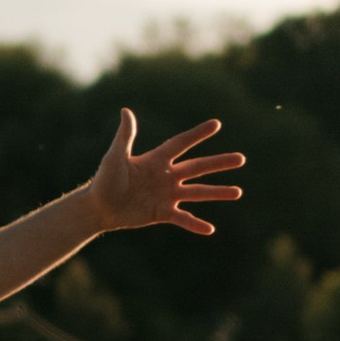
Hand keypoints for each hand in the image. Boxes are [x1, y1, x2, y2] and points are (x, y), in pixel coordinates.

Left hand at [89, 107, 243, 238]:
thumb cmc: (104, 180)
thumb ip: (125, 136)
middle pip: (197, 167)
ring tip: (238, 192)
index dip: (197, 134)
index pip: (181, 144)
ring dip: (217, 193)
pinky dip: (195, 224)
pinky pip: (182, 218)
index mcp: (156, 160)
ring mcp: (166, 195)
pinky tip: (210, 229)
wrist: (98, 208)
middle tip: (241, 159)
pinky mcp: (162, 213)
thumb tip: (126, 111)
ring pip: (197, 193)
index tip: (216, 124)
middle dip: (219, 163)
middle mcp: (166, 176)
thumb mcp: (115, 157)